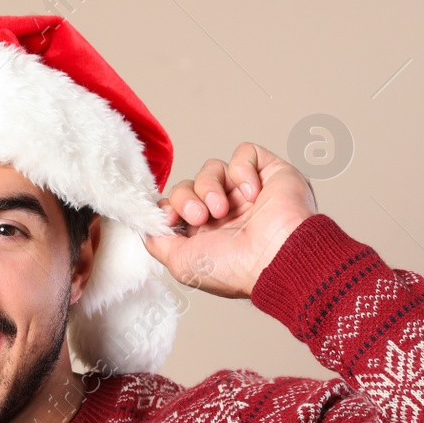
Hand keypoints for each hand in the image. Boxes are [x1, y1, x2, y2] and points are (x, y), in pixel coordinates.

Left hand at [143, 142, 317, 298]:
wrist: (278, 258)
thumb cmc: (236, 269)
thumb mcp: (181, 263)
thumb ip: (157, 243)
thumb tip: (145, 225)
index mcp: (209, 233)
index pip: (177, 205)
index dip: (169, 206)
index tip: (170, 219)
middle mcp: (228, 212)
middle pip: (190, 185)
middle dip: (187, 198)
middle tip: (201, 216)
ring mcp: (248, 192)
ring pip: (213, 168)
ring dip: (210, 185)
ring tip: (223, 208)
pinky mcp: (270, 173)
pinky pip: (244, 153)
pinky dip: (242, 170)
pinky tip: (251, 194)